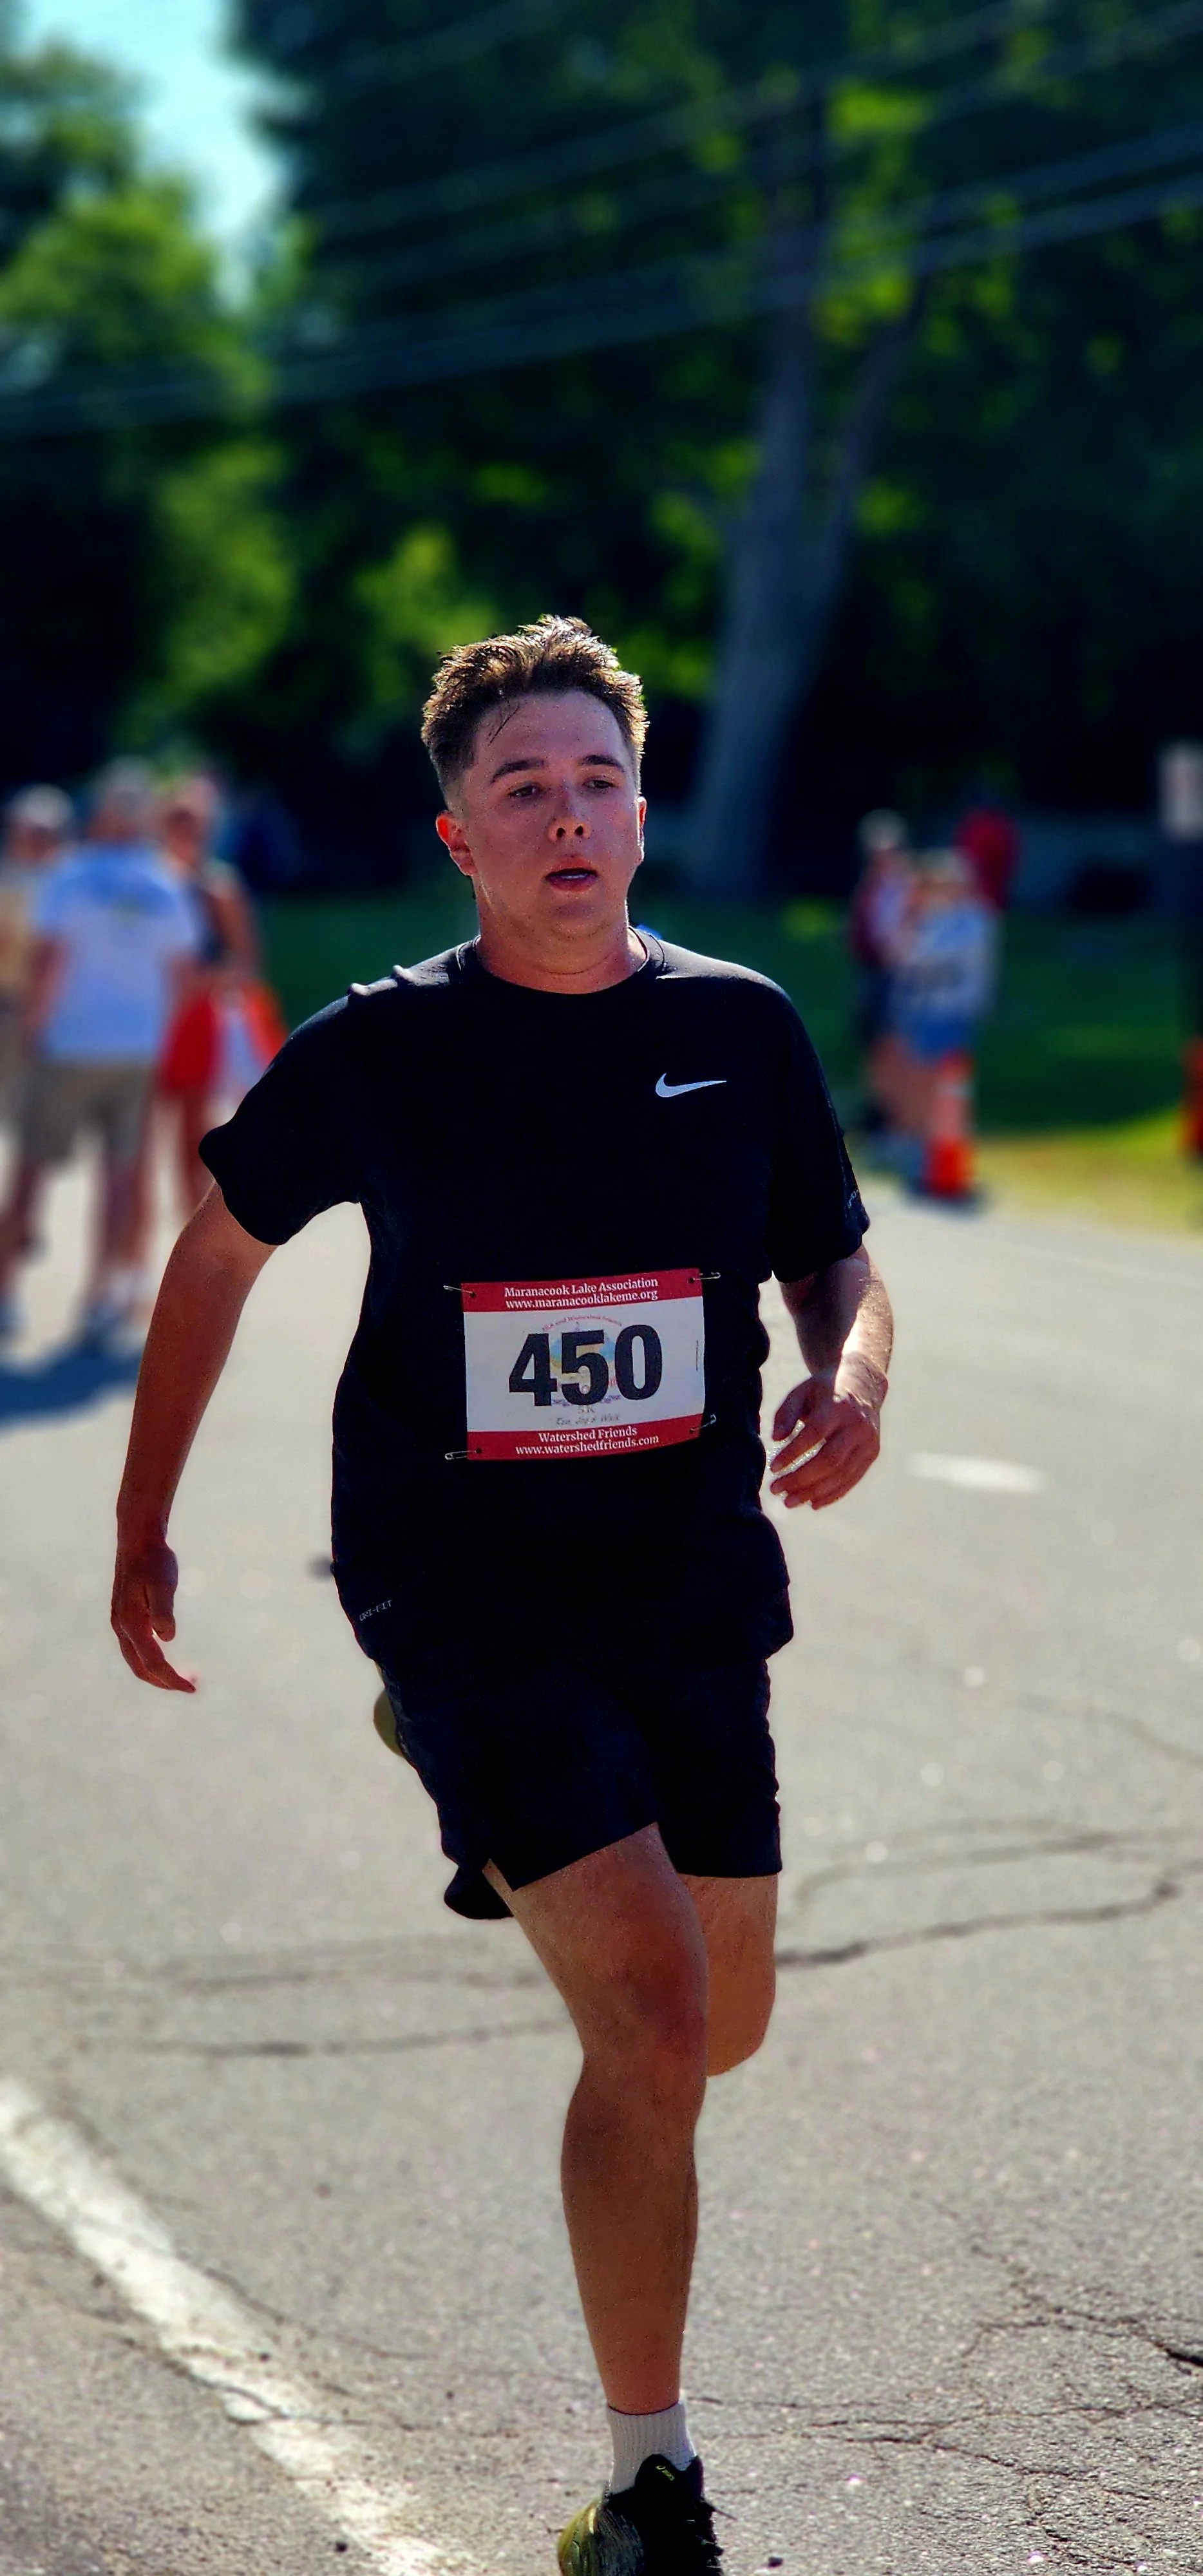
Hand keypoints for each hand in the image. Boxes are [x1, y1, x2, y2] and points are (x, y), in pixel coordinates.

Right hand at [111, 1534, 195, 1691]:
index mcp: (131, 1623)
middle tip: (191, 1686)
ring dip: (157, 1672)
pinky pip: (135, 1647)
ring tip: (181, 1675)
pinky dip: (150, 1658)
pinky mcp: (124, 1614)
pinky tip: (165, 1652)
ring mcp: (120, 1621)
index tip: (193, 1687)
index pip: (153, 1663)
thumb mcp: (164, 1583)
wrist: (137, 1538)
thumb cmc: (154, 1559)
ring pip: (135, 1659)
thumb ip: (164, 1611)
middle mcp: (121, 1626)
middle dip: (164, 1681)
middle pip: (140, 1668)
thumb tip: (167, 1638)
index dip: (172, 1679)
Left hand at [769, 1356, 885, 1510]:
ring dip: (813, 1492)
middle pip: (830, 1459)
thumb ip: (785, 1414)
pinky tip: (812, 1503)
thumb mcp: (801, 1393)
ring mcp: (868, 1441)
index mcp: (838, 1405)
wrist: (863, 1385)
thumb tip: (775, 1439)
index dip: (793, 1453)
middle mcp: (858, 1425)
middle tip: (775, 1489)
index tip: (772, 1468)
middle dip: (800, 1479)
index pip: (814, 1434)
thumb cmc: (823, 1391)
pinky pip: (852, 1479)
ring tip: (788, 1501)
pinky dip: (832, 1494)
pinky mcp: (872, 1453)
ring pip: (841, 1474)